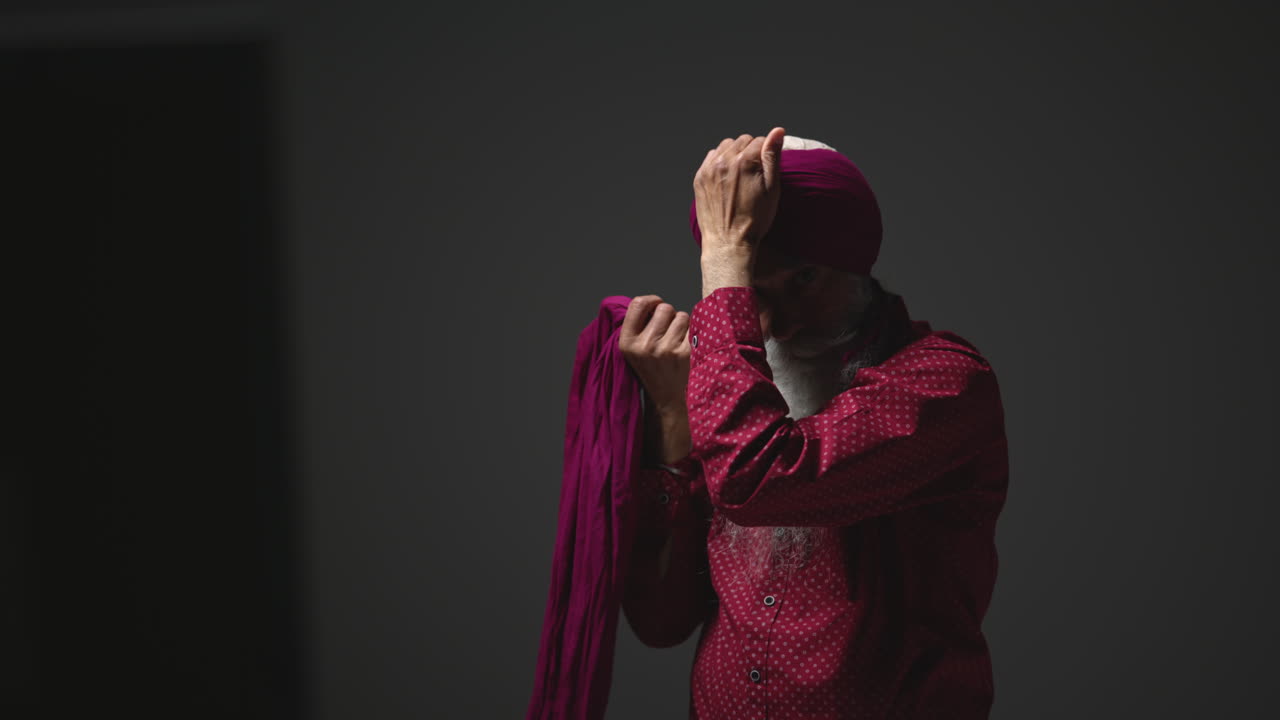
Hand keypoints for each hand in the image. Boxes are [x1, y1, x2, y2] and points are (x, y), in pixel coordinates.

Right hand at [619, 295, 689, 415]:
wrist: (665, 397)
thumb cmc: (650, 368)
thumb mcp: (631, 349)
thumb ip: (637, 325)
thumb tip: (651, 301)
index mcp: (627, 342)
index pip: (638, 304)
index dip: (650, 300)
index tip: (655, 304)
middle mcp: (645, 345)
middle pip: (664, 308)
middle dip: (668, 315)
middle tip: (666, 330)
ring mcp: (666, 350)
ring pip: (681, 316)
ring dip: (681, 324)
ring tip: (675, 340)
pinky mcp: (685, 354)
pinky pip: (694, 328)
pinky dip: (692, 334)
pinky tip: (685, 347)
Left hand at [693, 127, 786, 257]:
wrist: (728, 242)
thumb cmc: (755, 219)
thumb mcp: (772, 188)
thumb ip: (773, 156)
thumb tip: (778, 131)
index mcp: (745, 161)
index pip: (759, 140)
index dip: (766, 152)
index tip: (766, 167)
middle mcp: (725, 161)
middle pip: (742, 140)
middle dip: (750, 151)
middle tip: (754, 172)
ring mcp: (709, 169)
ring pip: (726, 146)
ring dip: (735, 153)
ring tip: (741, 173)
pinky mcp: (700, 178)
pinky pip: (712, 157)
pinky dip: (720, 161)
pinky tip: (727, 176)